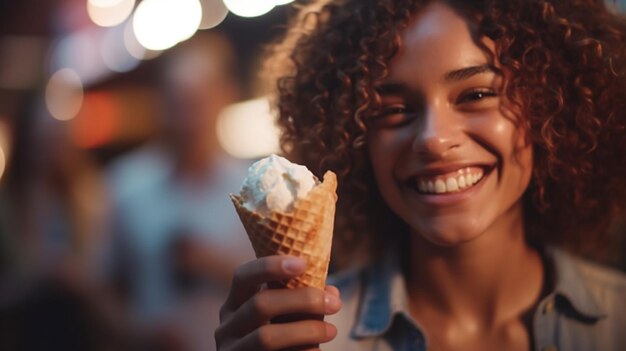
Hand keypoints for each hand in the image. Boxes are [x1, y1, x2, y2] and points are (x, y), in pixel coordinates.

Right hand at [215, 256, 341, 350]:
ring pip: (266, 337)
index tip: (303, 263)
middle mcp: (226, 329)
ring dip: (305, 330)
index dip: (270, 266)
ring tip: (332, 330)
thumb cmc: (280, 344)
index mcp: (233, 306)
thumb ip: (301, 302)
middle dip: (301, 300)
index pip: (242, 277)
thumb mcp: (284, 319)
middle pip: (259, 304)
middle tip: (334, 303)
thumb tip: (330, 292)